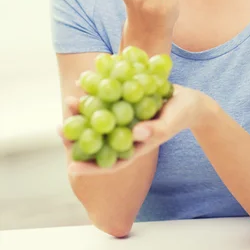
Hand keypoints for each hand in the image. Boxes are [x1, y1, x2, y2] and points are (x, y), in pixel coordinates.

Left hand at [57, 85, 209, 174]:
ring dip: (83, 110)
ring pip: (99, 117)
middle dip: (78, 134)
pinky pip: (107, 97)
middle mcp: (125, 134)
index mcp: (134, 147)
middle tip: (60, 129)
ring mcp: (124, 117)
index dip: (90, 167)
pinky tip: (83, 81)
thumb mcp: (171, 122)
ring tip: (69, 101)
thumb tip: (136, 134)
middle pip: (98, 138)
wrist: (189, 99)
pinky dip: (96, 91)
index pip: (109, 162)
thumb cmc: (182, 115)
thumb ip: (155, 130)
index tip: (70, 167)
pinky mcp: (125, 101)